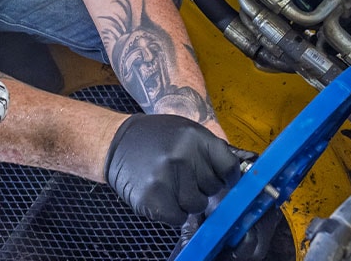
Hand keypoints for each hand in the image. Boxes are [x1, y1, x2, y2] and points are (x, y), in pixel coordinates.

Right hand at [104, 114, 240, 224]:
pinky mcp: (151, 197)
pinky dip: (173, 213)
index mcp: (195, 137)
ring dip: (188, 202)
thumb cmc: (155, 139)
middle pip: (213, 188)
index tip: (223, 180)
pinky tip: (164, 198)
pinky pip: (178, 217)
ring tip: (173, 187)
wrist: (116, 143)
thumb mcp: (185, 132)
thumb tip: (235, 176)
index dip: (228, 177)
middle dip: (203, 188)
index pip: (229, 166)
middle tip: (186, 179)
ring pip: (197, 205)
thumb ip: (208, 151)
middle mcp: (182, 155)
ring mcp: (166, 177)